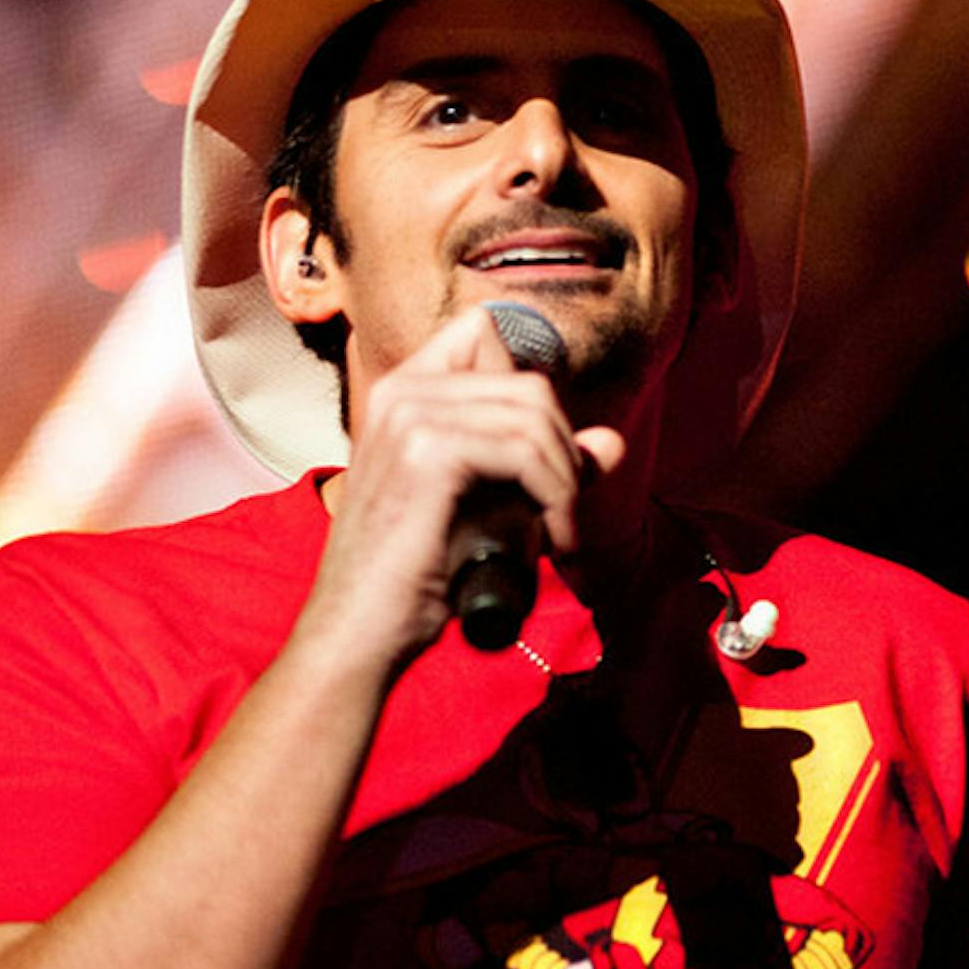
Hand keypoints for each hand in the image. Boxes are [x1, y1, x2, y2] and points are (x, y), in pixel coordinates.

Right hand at [290, 306, 623, 674]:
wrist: (357, 634)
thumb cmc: (416, 574)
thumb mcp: (486, 504)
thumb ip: (544, 466)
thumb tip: (611, 442)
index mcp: (403, 390)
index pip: (486, 335)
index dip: (532, 394)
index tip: (542, 460)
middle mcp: (400, 390)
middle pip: (527, 383)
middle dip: (562, 447)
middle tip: (562, 508)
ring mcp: (409, 417)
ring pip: (533, 415)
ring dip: (565, 478)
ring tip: (560, 529)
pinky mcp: (427, 453)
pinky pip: (523, 451)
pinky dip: (555, 495)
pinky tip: (555, 539)